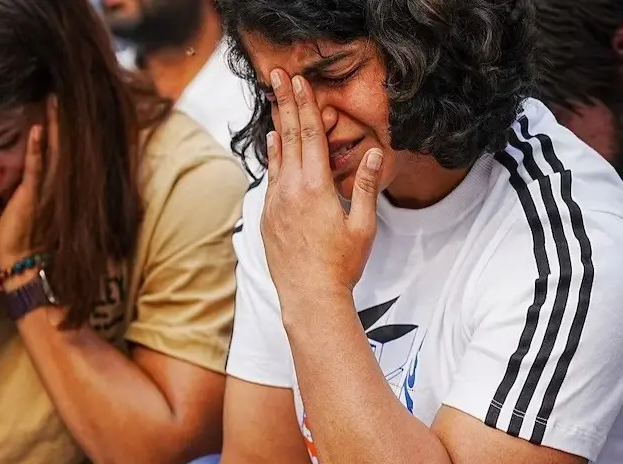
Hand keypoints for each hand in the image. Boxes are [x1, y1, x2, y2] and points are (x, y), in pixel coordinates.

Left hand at [0, 96, 57, 269]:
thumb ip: (15, 183)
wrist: (20, 260)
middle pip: (58, 145)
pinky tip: (38, 129)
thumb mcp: (17, 204)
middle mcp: (50, 184)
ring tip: (53, 100)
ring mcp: (44, 189)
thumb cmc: (17, 235)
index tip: (52, 105)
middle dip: (58, 119)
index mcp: (45, 184)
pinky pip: (36, 167)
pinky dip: (38, 148)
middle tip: (57, 93)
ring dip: (53, 125)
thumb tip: (0, 164)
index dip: (54, 128)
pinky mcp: (33, 195)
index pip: (52, 150)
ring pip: (52, 151)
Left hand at [260, 70, 383, 299]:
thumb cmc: (341, 265)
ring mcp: (275, 203)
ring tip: (274, 101)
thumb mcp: (364, 225)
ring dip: (277, 125)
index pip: (310, 136)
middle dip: (285, 103)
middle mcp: (289, 190)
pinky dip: (272, 156)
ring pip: (276, 155)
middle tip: (277, 76)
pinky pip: (270, 177)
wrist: (308, 296)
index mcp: (314, 188)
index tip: (299, 81)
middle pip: (288, 137)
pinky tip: (273, 144)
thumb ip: (367, 185)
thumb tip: (377, 152)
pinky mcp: (268, 216)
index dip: (305, 105)